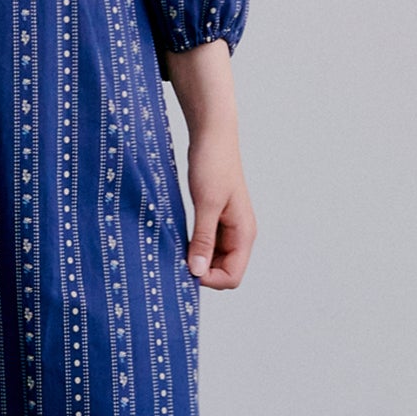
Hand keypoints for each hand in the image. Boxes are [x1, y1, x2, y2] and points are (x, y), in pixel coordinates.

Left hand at [162, 38, 255, 288]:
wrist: (212, 136)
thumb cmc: (213, 164)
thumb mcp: (206, 203)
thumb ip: (202, 239)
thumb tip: (195, 271)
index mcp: (244, 234)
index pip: (232, 277)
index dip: (208, 279)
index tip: (183, 266)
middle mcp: (239, 235)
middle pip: (223, 272)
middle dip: (200, 271)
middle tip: (173, 258)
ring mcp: (227, 228)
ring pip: (212, 259)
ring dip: (194, 258)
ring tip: (172, 247)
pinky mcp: (215, 219)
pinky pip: (204, 244)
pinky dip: (191, 246)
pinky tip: (175, 238)